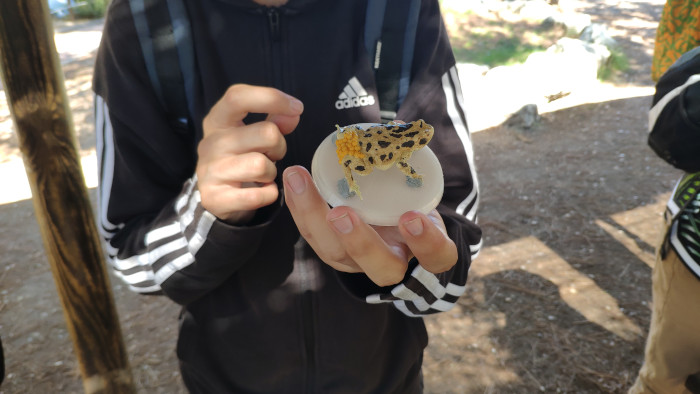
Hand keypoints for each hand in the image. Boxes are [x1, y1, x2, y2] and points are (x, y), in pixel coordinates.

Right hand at [197, 84, 302, 223]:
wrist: (217, 198)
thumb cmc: (240, 159)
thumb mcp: (254, 135)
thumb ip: (274, 121)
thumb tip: (293, 113)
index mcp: (218, 120)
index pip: (238, 97)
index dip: (271, 98)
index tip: (297, 107)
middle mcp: (210, 143)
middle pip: (266, 133)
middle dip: (280, 146)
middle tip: (272, 156)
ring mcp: (210, 171)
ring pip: (261, 165)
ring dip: (272, 173)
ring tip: (263, 175)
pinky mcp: (215, 198)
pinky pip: (259, 195)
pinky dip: (268, 195)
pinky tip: (260, 192)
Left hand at [283, 166, 457, 286]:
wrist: (394, 220)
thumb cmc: (415, 201)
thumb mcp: (423, 188)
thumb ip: (415, 164)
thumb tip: (400, 127)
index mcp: (427, 250)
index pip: (438, 256)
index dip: (427, 242)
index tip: (411, 218)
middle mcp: (392, 262)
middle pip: (380, 268)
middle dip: (359, 241)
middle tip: (341, 213)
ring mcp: (359, 261)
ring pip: (335, 254)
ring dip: (315, 218)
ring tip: (300, 182)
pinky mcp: (333, 251)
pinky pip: (313, 236)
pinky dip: (300, 208)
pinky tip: (292, 181)